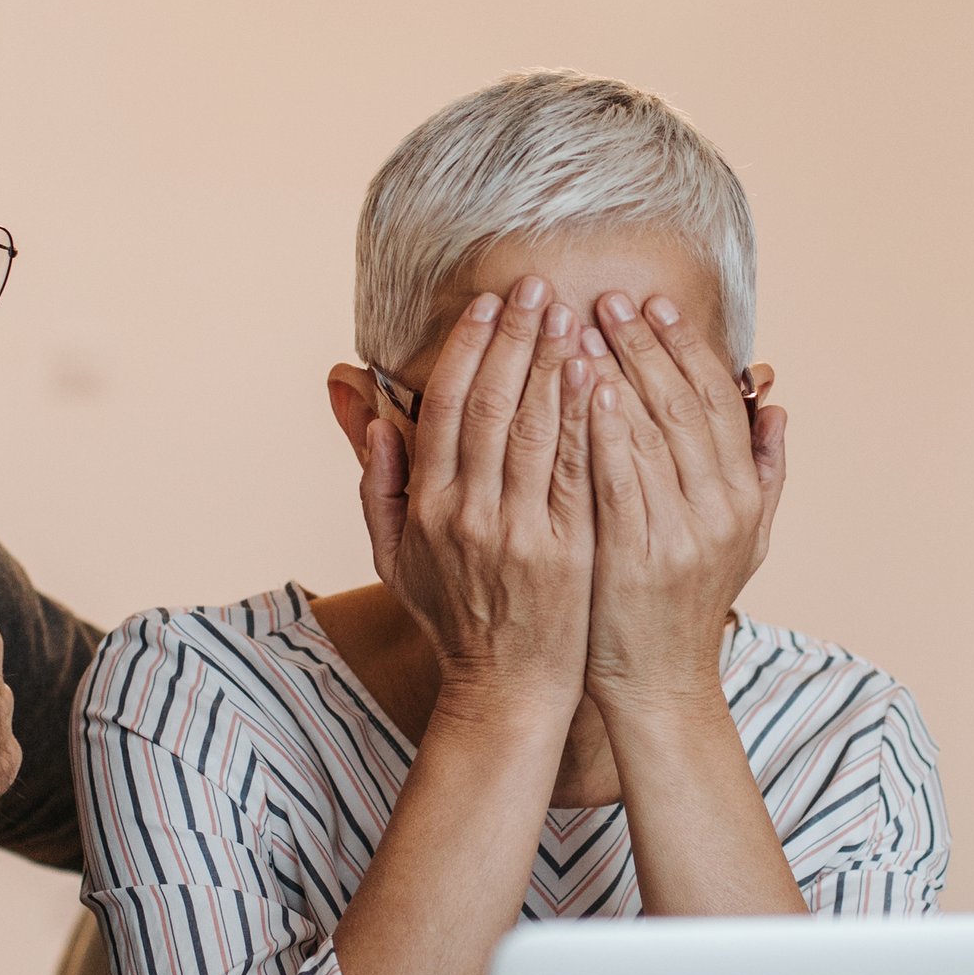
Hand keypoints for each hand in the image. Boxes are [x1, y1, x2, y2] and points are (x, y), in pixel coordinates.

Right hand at [363, 277, 596, 727]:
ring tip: (574, 314)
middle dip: (515, 338)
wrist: (507, 688)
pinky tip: (601, 376)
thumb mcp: (396, 558)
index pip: (445, 408)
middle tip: (537, 287)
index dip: (468, 349)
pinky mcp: (569, 549)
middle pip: (492, 405)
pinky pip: (580, 470)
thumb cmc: (454, 617)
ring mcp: (520, 532)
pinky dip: (589, 419)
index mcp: (427, 508)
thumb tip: (372, 420)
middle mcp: (469, 514)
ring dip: (554, 364)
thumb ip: (379, 488)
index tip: (489, 304)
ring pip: (537, 429)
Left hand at [579, 294, 785, 715]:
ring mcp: (680, 532)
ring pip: (649, 432)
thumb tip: (777, 405)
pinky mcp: (637, 555)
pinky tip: (585, 388)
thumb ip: (764, 472)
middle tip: (610, 298)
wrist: (658, 684)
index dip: (688, 349)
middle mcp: (720, 508)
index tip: (657, 305)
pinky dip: (605, 429)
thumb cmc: (684, 604)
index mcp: (743, 496)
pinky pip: (620, 478)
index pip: (717, 403)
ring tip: (584, 325)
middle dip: (646, 345)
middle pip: (682, 405)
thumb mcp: (743, 540)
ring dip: (617, 371)